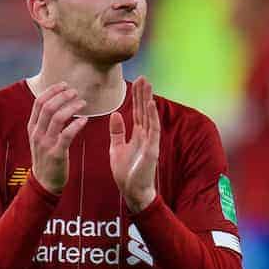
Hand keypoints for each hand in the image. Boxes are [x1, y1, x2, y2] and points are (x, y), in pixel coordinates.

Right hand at [28, 81, 87, 193]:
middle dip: (62, 96)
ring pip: (57, 118)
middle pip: (48, 107)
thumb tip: (55, 103)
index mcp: (32, 128)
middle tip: (75, 92)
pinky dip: (77, 124)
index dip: (52, 91)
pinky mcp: (56, 153)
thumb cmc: (45, 158)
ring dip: (71, 107)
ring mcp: (45, 144)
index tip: (64, 85)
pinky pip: (67, 135)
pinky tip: (84, 120)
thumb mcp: (39, 138)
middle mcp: (37, 134)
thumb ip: (44, 123)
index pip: (39, 103)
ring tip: (83, 103)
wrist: (44, 182)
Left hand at [109, 76, 158, 212]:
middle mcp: (146, 136)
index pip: (138, 112)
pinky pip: (153, 131)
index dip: (137, 97)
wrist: (132, 191)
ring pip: (150, 117)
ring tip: (148, 85)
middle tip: (144, 77)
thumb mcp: (116, 148)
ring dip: (149, 101)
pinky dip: (151, 117)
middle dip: (144, 94)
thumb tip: (115, 114)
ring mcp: (150, 142)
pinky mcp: (152, 150)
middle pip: (145, 111)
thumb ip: (117, 132)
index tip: (136, 82)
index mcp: (137, 135)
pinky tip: (150, 105)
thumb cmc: (126, 172)